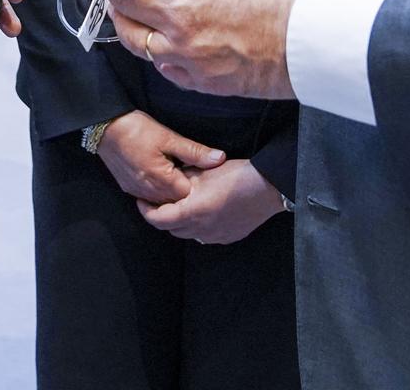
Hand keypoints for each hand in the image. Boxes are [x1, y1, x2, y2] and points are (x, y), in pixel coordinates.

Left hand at [52, 0, 311, 98]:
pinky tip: (175, 42)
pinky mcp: (194, 78)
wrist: (315, 35)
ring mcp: (183, 50)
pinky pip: (158, 64)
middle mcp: (176, 12)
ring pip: (132, 38)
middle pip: (120, 2)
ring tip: (147, 14)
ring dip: (131, 23)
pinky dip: (158, 51)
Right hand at [96, 109, 224, 203]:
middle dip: (184, 190)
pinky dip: (157, 190)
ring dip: (170, 191)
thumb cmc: (138, 129)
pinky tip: (160, 175)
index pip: (188, 196)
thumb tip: (220, 158)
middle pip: (175, 202)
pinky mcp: (128, 188)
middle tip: (188, 170)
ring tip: (175, 171)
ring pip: (161, 201)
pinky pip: (148, 197)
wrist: (104, 127)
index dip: (196, 184)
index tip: (198, 171)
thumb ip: (195, 152)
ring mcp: (136, 192)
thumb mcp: (169, 137)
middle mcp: (148, 192)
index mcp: (161, 180)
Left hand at [140, 159, 286, 244]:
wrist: (268, 188)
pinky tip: (205, 212)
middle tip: (161, 202)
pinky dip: (199, 227)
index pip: (158, 219)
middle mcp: (201, 229)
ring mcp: (216, 236)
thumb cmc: (236, 175)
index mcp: (192, 212)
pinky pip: (206, 236)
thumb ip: (181, 180)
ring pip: (188, 234)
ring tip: (183, 206)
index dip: (145, 211)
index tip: (141, 201)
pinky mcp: (229, 237)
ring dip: (180, 223)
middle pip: (171, 229)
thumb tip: (168, 183)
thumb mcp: (203, 172)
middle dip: (162, 216)